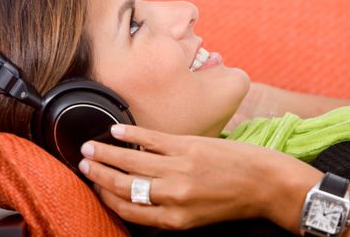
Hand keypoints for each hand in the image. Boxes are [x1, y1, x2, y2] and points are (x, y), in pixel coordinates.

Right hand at [78, 124, 319, 230]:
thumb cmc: (234, 201)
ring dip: (106, 153)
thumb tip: (142, 199)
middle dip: (98, 175)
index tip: (95, 186)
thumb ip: (169, 211)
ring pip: (131, 161)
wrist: (267, 183)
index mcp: (175, 219)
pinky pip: (151, 139)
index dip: (106, 197)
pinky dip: (131, 134)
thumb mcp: (199, 219)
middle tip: (82, 164)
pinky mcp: (188, 145)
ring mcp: (179, 168)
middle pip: (123, 185)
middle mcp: (172, 195)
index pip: (128, 209)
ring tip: (90, 147)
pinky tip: (116, 130)